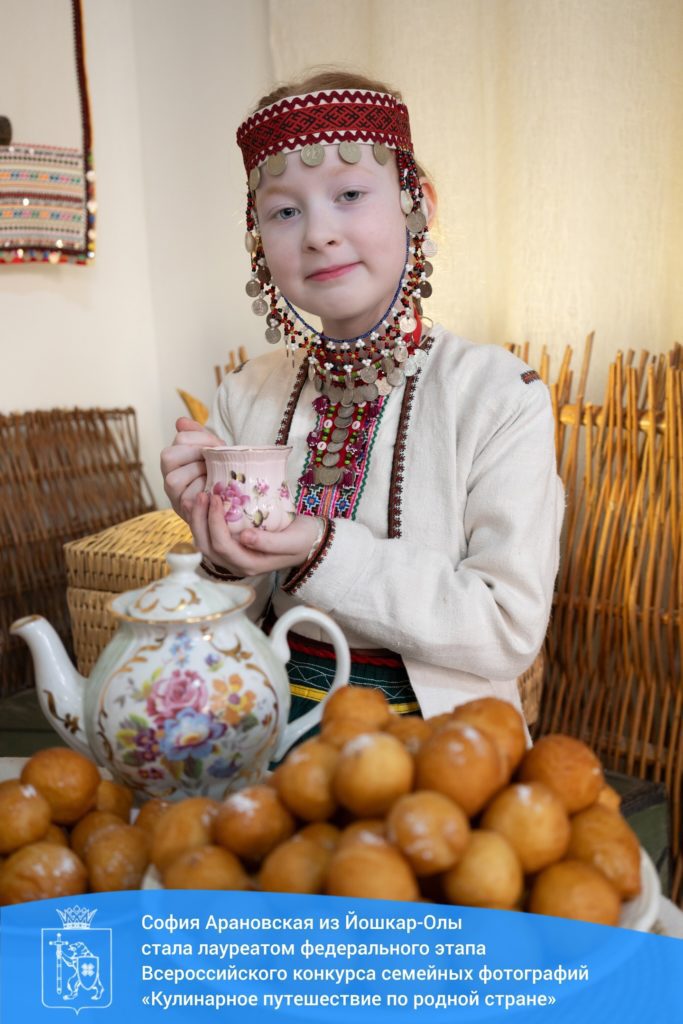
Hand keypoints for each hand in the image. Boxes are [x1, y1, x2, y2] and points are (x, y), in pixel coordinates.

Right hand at [160, 417, 221, 521]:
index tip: (219, 445)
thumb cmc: (216, 473)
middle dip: (197, 455)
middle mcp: (167, 473)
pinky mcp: (182, 508)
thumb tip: (180, 421)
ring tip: (214, 474)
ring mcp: (172, 493)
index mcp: (174, 456)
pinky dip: (202, 492)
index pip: (180, 438)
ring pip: (174, 479)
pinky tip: (214, 489)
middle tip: (214, 460)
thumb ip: (199, 434)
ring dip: (199, 475)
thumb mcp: (211, 451)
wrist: (223, 501)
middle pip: (169, 456)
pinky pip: (187, 498)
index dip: (202, 439)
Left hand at [191, 493, 321, 576]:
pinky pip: (209, 538)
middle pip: (206, 546)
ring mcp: (232, 558)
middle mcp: (236, 564)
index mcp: (250, 564)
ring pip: (204, 544)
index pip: (222, 545)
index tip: (216, 497)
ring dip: (197, 521)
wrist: (309, 542)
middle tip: (202, 494)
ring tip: (196, 498)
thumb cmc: (303, 540)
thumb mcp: (293, 541)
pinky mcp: (231, 547)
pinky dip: (202, 522)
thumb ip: (270, 543)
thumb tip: (245, 537)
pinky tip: (201, 505)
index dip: (214, 522)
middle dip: (199, 519)